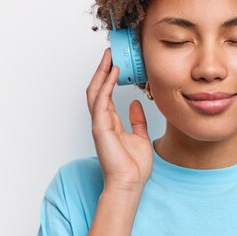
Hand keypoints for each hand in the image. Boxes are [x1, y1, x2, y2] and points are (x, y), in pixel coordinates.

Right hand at [86, 48, 152, 191]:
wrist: (130, 183)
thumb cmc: (134, 166)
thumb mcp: (140, 136)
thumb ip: (137, 120)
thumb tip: (136, 104)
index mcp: (111, 122)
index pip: (106, 93)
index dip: (109, 76)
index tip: (115, 61)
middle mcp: (102, 120)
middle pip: (97, 88)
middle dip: (102, 69)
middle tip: (109, 52)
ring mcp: (100, 123)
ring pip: (95, 91)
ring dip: (101, 72)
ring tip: (110, 56)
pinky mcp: (100, 128)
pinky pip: (101, 101)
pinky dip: (106, 85)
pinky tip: (113, 73)